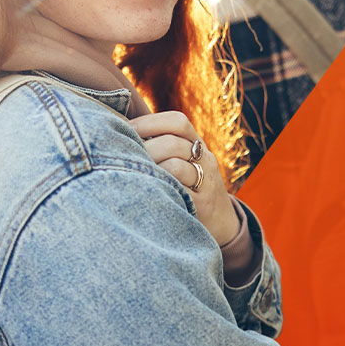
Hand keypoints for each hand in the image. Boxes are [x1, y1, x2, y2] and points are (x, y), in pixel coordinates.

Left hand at [130, 111, 240, 244]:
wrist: (223, 223)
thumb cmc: (191, 188)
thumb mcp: (186, 163)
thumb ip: (163, 146)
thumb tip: (121, 129)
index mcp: (198, 146)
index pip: (178, 122)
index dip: (150, 122)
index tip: (127, 129)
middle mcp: (205, 160)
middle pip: (173, 144)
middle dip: (144, 148)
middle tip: (123, 156)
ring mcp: (205, 183)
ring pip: (175, 166)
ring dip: (149, 169)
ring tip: (133, 175)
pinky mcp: (202, 206)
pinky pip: (179, 193)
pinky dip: (160, 189)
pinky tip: (145, 191)